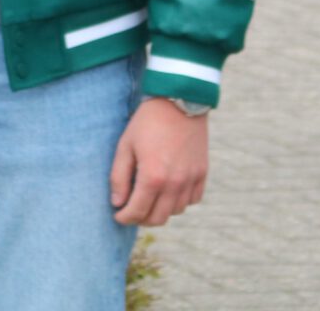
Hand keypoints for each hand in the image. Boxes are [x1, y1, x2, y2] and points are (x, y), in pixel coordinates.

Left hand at [110, 97, 208, 226]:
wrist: (179, 101)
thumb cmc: (147, 123)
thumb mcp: (125, 146)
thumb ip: (119, 177)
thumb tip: (117, 203)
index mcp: (153, 177)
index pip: (137, 212)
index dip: (124, 218)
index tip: (117, 216)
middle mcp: (174, 183)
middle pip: (158, 218)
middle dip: (141, 218)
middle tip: (131, 210)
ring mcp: (191, 180)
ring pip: (175, 211)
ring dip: (161, 210)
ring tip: (149, 199)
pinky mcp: (202, 173)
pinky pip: (192, 200)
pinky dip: (179, 201)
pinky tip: (168, 191)